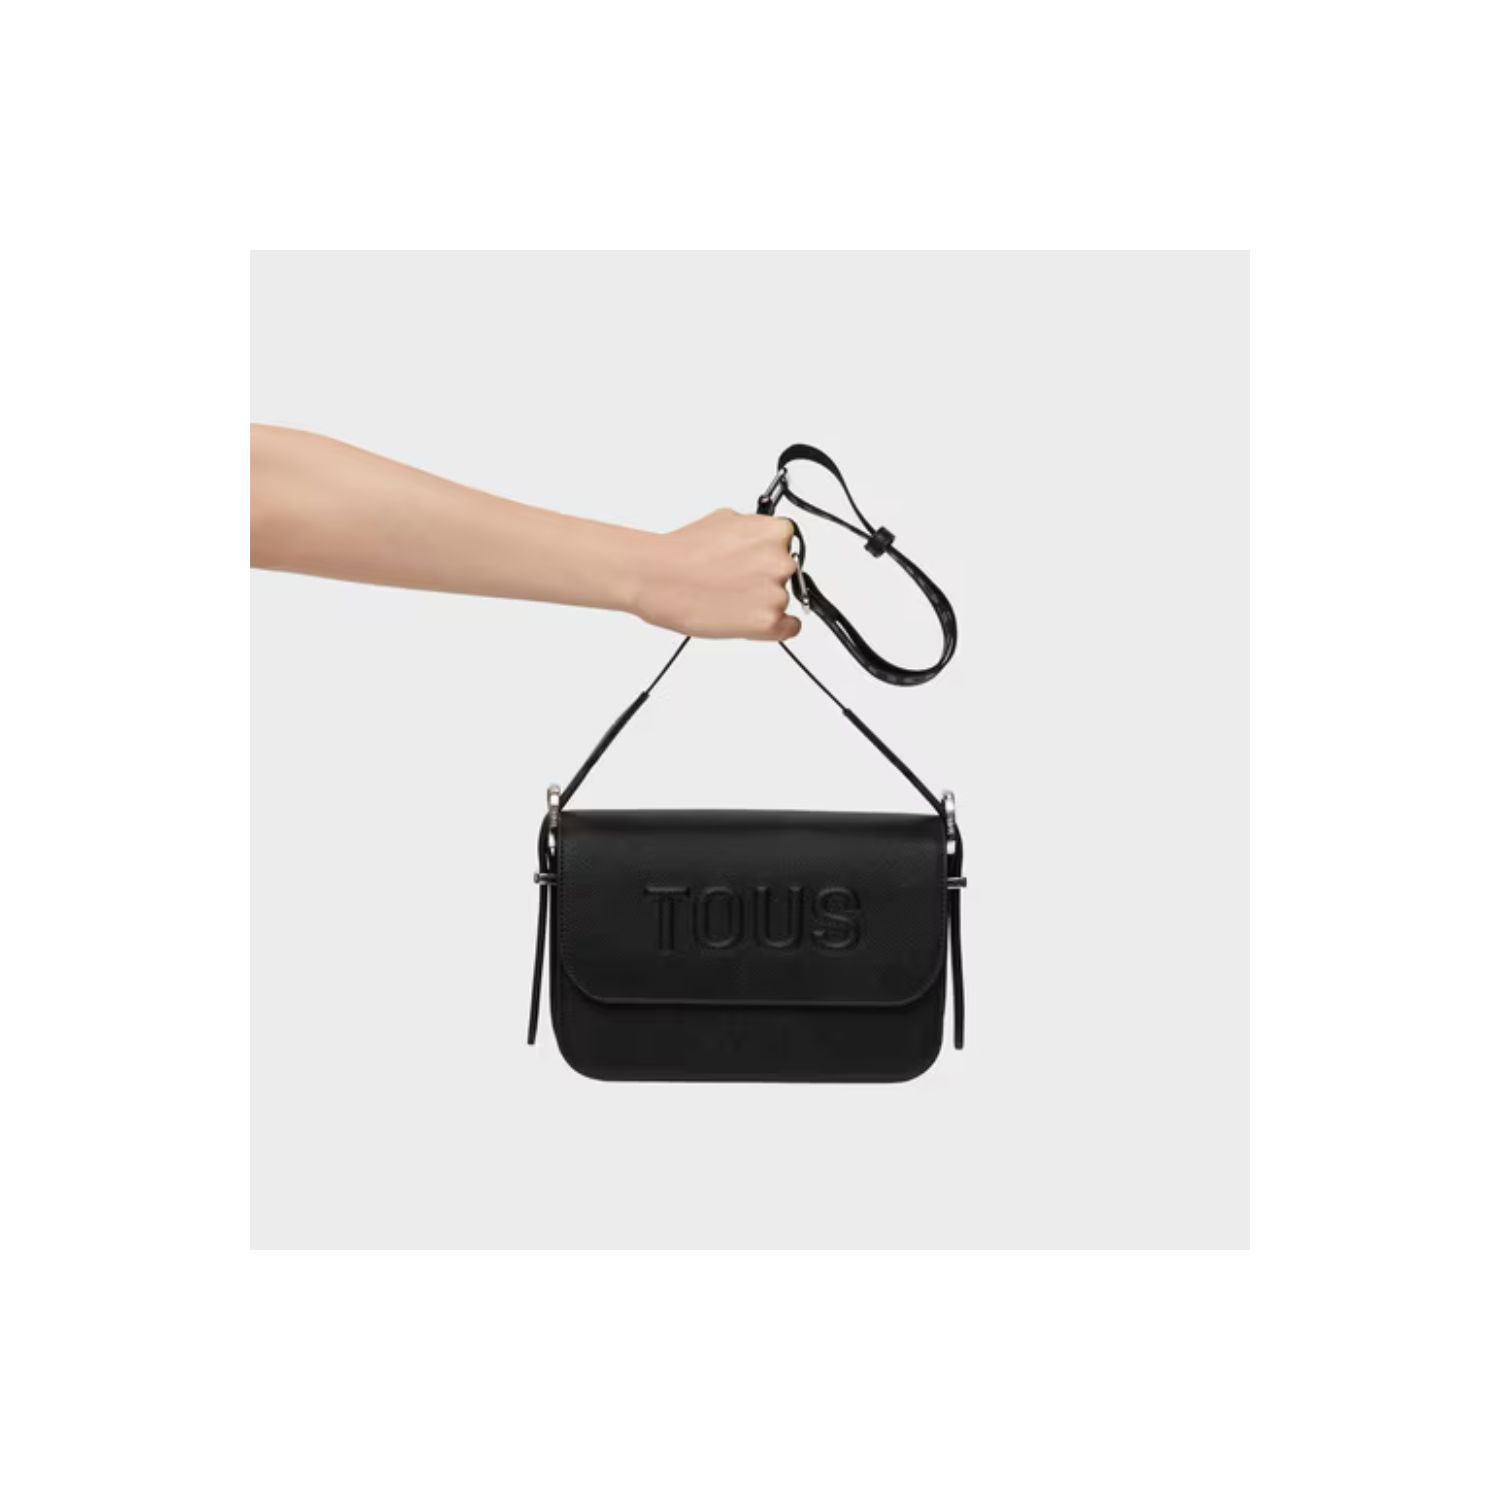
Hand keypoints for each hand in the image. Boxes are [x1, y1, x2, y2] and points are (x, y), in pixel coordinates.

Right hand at [629, 509, 802, 640]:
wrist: (658, 577)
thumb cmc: (682, 552)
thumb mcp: (724, 520)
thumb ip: (752, 531)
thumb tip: (760, 539)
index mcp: (775, 532)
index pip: (787, 545)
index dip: (767, 554)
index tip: (754, 562)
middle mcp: (781, 562)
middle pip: (787, 574)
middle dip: (764, 578)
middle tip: (735, 582)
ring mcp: (776, 594)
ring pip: (783, 601)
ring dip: (762, 602)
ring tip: (728, 598)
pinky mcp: (768, 622)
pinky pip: (789, 628)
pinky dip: (774, 628)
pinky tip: (749, 620)